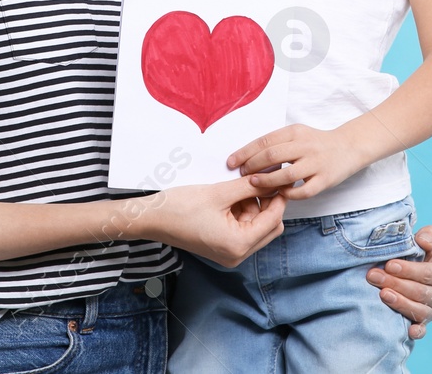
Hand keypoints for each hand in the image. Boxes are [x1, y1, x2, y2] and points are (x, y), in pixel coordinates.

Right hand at [131, 175, 286, 267]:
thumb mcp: (218, 193)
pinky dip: (241, 213)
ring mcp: (230, 253)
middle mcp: (237, 255)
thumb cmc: (179, 208)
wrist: (152, 219)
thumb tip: (270, 177)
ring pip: (257, 227)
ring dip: (252, 206)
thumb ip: (248, 186)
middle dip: (265, 203)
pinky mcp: (223, 248)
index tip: (279, 178)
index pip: (273, 220)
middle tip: (255, 180)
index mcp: (238, 245)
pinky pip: (244, 229)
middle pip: (269, 227)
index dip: (278, 197)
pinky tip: (229, 198)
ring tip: (236, 188)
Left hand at [226, 123, 360, 201]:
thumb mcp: (297, 134)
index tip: (231, 162)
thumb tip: (247, 156)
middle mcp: (305, 146)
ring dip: (266, 181)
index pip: (264, 141)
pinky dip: (289, 194)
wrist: (350, 146)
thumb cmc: (316, 142)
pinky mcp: (326, 179)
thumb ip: (276, 143)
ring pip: (286, 175)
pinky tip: (280, 194)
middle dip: (252, 167)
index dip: (244, 152)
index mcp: (295, 132)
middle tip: (241, 174)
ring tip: (254, 185)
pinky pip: (304, 191)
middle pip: (272, 156)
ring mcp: (316, 163)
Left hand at [367, 225, 431, 338]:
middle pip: (422, 292)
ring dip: (401, 303)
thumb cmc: (415, 255)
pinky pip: (423, 330)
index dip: (410, 270)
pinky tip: (408, 331)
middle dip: (397, 284)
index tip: (389, 265)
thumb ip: (428, 236)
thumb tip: (424, 240)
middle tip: (375, 276)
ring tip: (382, 294)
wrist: (404, 270)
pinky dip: (417, 331)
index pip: (431, 274)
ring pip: (421, 311)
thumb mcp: (423, 241)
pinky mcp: (423, 323)